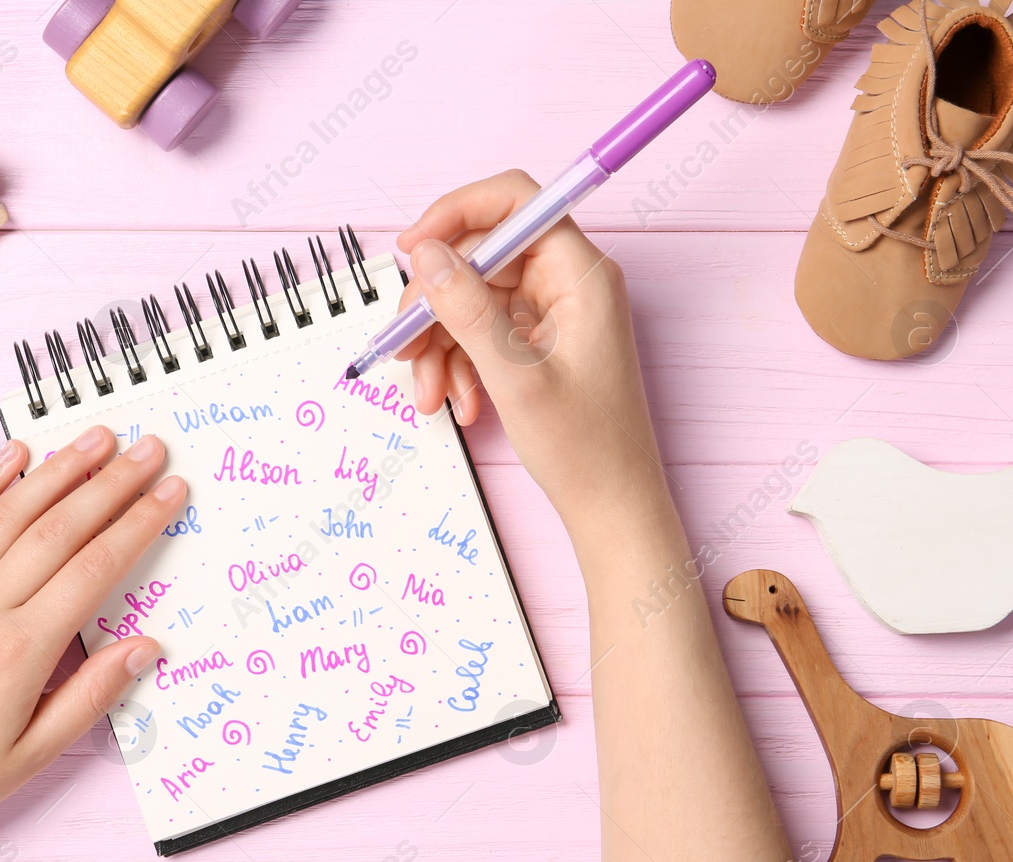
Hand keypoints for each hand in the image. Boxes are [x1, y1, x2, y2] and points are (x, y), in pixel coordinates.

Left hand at [0, 429, 185, 861]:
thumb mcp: (33, 756)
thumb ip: (92, 696)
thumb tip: (146, 646)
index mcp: (19, 653)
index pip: (95, 569)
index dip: (139, 524)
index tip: (170, 493)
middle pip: (59, 529)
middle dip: (112, 484)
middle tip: (149, 449)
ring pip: (7, 515)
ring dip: (57, 470)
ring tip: (96, 438)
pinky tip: (13, 456)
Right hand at [395, 170, 666, 519]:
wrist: (611, 508)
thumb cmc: (586, 449)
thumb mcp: (515, 378)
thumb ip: (468, 310)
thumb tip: (428, 255)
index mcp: (580, 275)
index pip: (515, 202)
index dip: (457, 213)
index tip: (412, 249)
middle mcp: (567, 284)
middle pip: (480, 256)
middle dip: (435, 302)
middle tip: (402, 344)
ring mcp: (551, 314)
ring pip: (471, 299)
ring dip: (439, 343)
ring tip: (429, 394)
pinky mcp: (536, 343)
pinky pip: (480, 333)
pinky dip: (458, 364)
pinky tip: (459, 404)